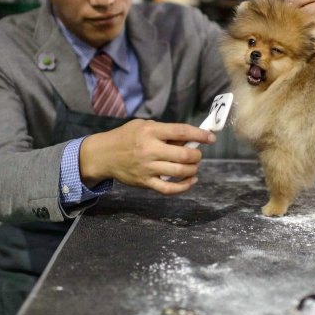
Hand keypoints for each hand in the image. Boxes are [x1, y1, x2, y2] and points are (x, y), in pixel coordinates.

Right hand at [78, 120, 215, 194]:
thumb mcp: (144, 126)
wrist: (103, 155)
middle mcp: (149, 150)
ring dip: (193, 169)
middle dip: (197, 155)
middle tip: (197, 154)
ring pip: (180, 172)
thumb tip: (190, 139)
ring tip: (193, 165)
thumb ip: (165, 132)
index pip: (181, 132)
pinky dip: (184, 186)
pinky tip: (191, 180)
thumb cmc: (126, 137)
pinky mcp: (145, 182)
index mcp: (150, 132)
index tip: (211, 138)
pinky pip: (169, 188)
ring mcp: (147, 168)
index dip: (200, 135)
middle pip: (184, 155)